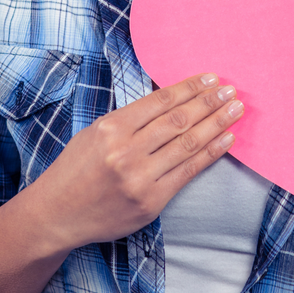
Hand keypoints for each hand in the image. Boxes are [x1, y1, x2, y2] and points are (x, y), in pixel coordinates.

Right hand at [28, 73, 244, 250]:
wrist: (57, 214)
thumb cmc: (76, 170)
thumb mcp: (95, 133)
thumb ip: (130, 120)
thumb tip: (172, 100)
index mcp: (110, 128)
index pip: (160, 101)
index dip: (189, 88)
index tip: (210, 78)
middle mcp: (125, 151)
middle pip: (178, 120)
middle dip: (209, 102)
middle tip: (230, 90)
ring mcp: (139, 178)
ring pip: (188, 144)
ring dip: (217, 123)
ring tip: (236, 109)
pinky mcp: (150, 201)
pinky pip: (188, 172)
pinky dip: (211, 153)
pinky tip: (227, 139)